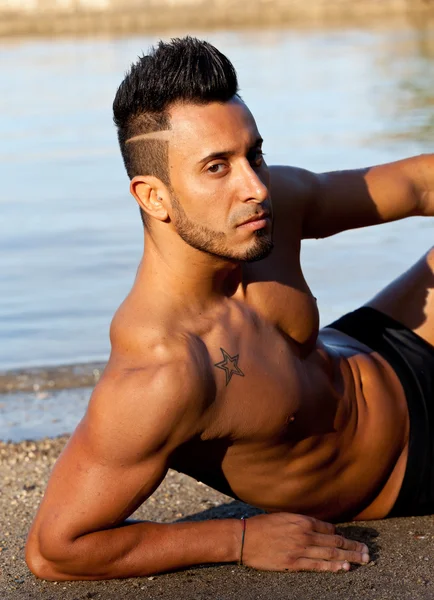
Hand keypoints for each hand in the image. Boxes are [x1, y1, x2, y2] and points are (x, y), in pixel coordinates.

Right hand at [241, 512, 369, 571]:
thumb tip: (317, 527)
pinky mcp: (293, 563)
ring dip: (348, 557)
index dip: (341, 535)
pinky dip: (332, 566)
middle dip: (353, 547)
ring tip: (362, 560)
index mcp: (302, 520)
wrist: (243, 538)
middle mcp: (304, 533)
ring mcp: (300, 549)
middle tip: (367, 552)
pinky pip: (317, 565)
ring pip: (330, 553)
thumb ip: (300, 522)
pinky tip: (343, 568)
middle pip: (334, 541)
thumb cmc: (261, 525)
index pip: (329, 528)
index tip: (352, 540)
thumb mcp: (283, 516)